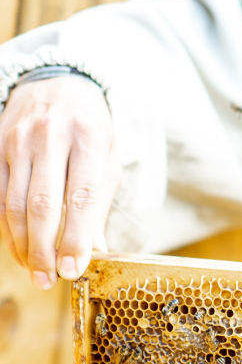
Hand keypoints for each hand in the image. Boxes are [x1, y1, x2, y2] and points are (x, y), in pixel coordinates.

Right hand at [0, 76, 119, 289]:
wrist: (57, 83)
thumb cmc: (91, 127)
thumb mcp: (109, 156)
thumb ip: (101, 200)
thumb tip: (96, 248)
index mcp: (88, 139)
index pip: (82, 197)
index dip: (77, 238)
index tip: (73, 269)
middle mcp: (50, 137)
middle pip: (42, 206)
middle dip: (44, 250)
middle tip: (48, 280)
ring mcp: (17, 140)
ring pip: (14, 204)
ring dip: (22, 244)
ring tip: (34, 270)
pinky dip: (6, 226)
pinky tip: (17, 245)